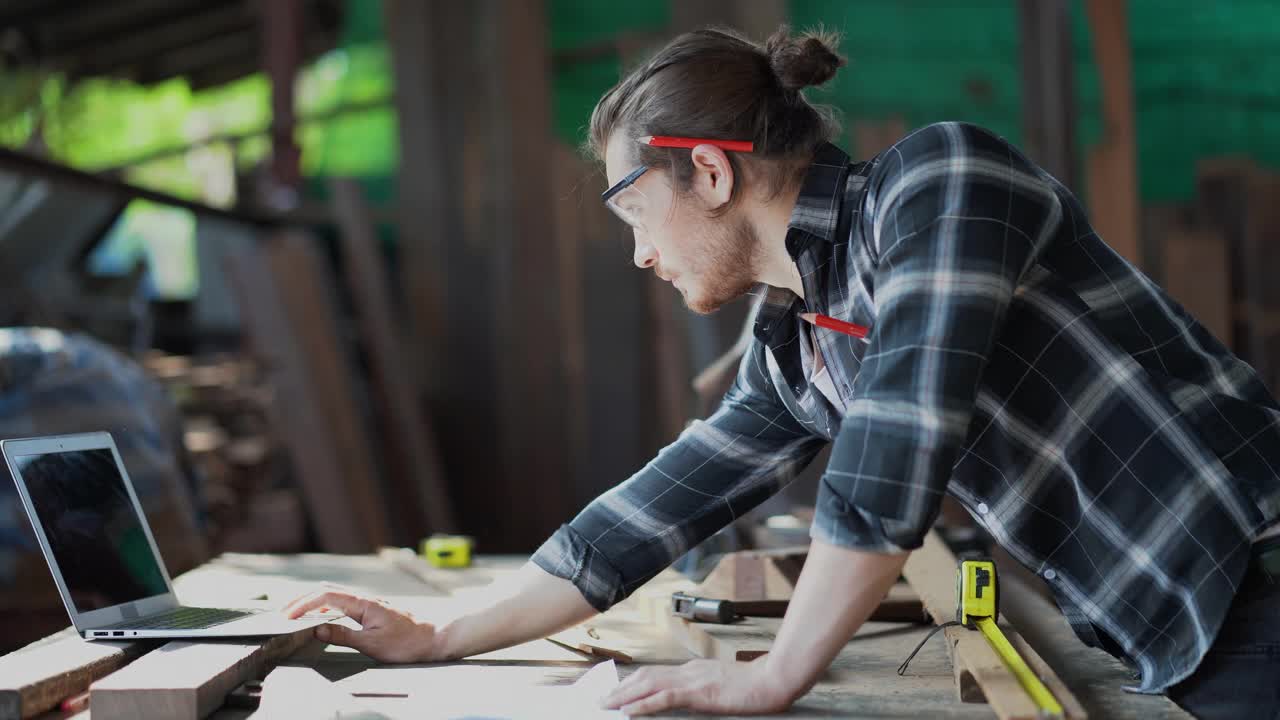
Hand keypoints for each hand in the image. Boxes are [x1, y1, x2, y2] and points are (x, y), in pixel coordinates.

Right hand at [283, 590, 438, 662]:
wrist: (432, 639)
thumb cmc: (406, 642)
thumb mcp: (372, 643)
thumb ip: (344, 635)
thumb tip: (318, 628)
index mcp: (363, 604)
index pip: (326, 597)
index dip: (304, 604)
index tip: (288, 615)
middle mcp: (365, 600)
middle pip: (328, 592)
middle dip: (305, 599)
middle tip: (285, 611)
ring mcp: (369, 605)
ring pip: (336, 597)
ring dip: (315, 602)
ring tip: (297, 613)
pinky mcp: (372, 611)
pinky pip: (344, 604)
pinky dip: (328, 608)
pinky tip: (323, 617)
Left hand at [602, 658, 795, 715]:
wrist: (774, 680)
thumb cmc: (755, 686)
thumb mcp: (723, 686)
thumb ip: (704, 689)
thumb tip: (690, 698)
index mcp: (693, 670)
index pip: (655, 674)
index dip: (632, 682)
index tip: (616, 692)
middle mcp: (688, 671)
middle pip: (645, 676)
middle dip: (621, 688)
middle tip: (601, 700)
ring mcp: (693, 680)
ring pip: (648, 685)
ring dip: (624, 696)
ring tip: (607, 705)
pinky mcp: (699, 693)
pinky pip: (664, 699)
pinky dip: (643, 705)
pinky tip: (630, 711)